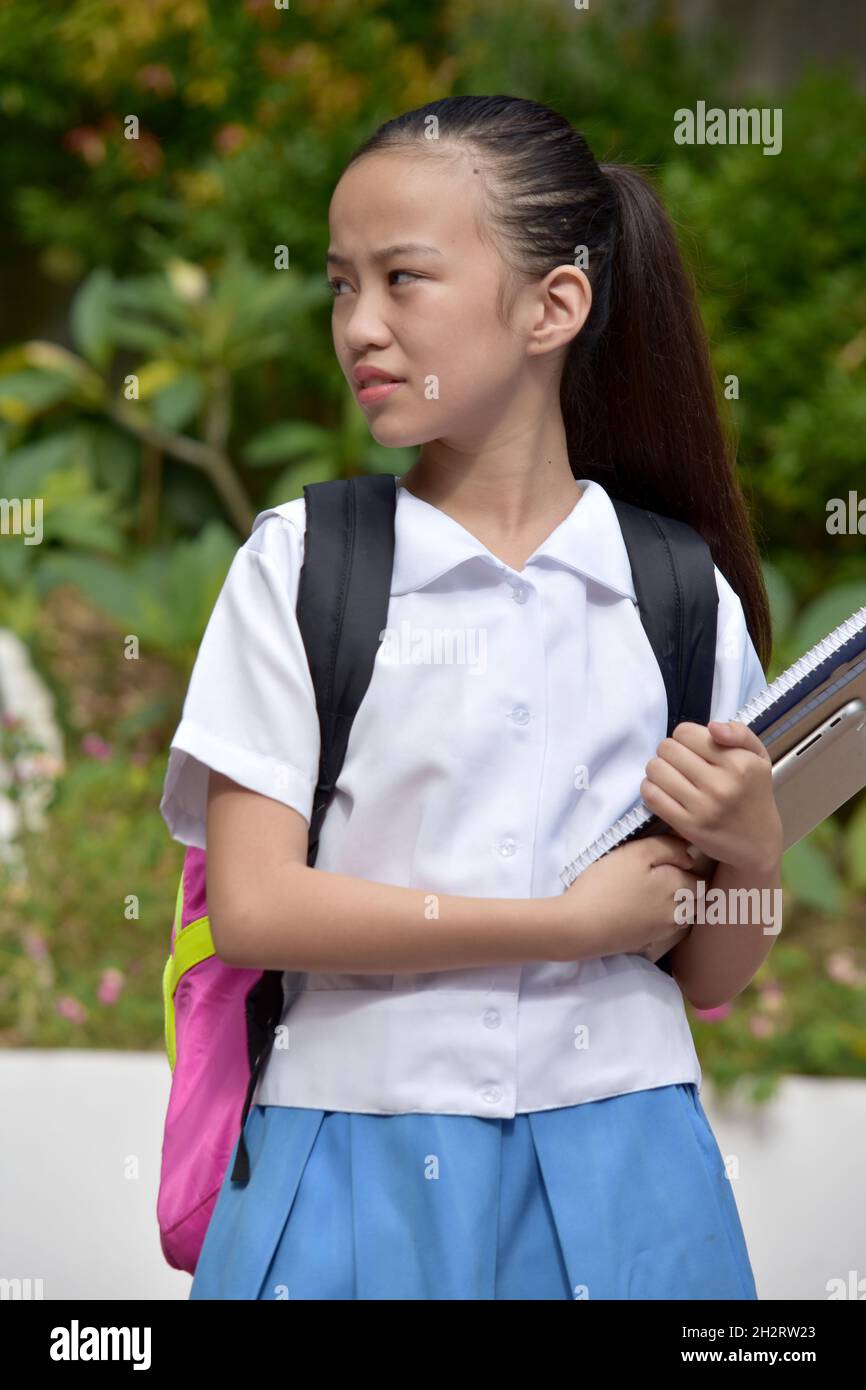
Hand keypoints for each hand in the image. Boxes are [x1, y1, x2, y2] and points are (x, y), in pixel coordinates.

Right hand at [553, 832, 700, 961]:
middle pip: (697, 901)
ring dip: (679, 907)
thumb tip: (689, 857)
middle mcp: (678, 912)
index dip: (688, 869)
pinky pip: (667, 931)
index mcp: (678, 886)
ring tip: (657, 896)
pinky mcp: (648, 944)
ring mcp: (664, 931)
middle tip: (667, 879)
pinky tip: (645, 914)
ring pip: (684, 918)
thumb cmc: (606, 884)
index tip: (673, 864)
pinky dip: (664, 922)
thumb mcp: (635, 852)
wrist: (579, 926)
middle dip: (690, 891)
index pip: (700, 879)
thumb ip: (667, 848)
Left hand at [640, 720, 783, 876]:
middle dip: (669, 751)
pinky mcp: (687, 825)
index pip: (686, 732)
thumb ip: (739, 732)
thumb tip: (712, 726)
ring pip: (655, 769)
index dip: (685, 737)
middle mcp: (721, 784)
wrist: (757, 841)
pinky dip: (650, 788)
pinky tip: (663, 790)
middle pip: (667, 748)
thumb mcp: (758, 757)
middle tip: (679, 762)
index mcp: (739, 763)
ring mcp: (703, 807)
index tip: (693, 748)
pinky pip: (652, 795)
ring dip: (658, 769)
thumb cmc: (753, 793)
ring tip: (671, 775)